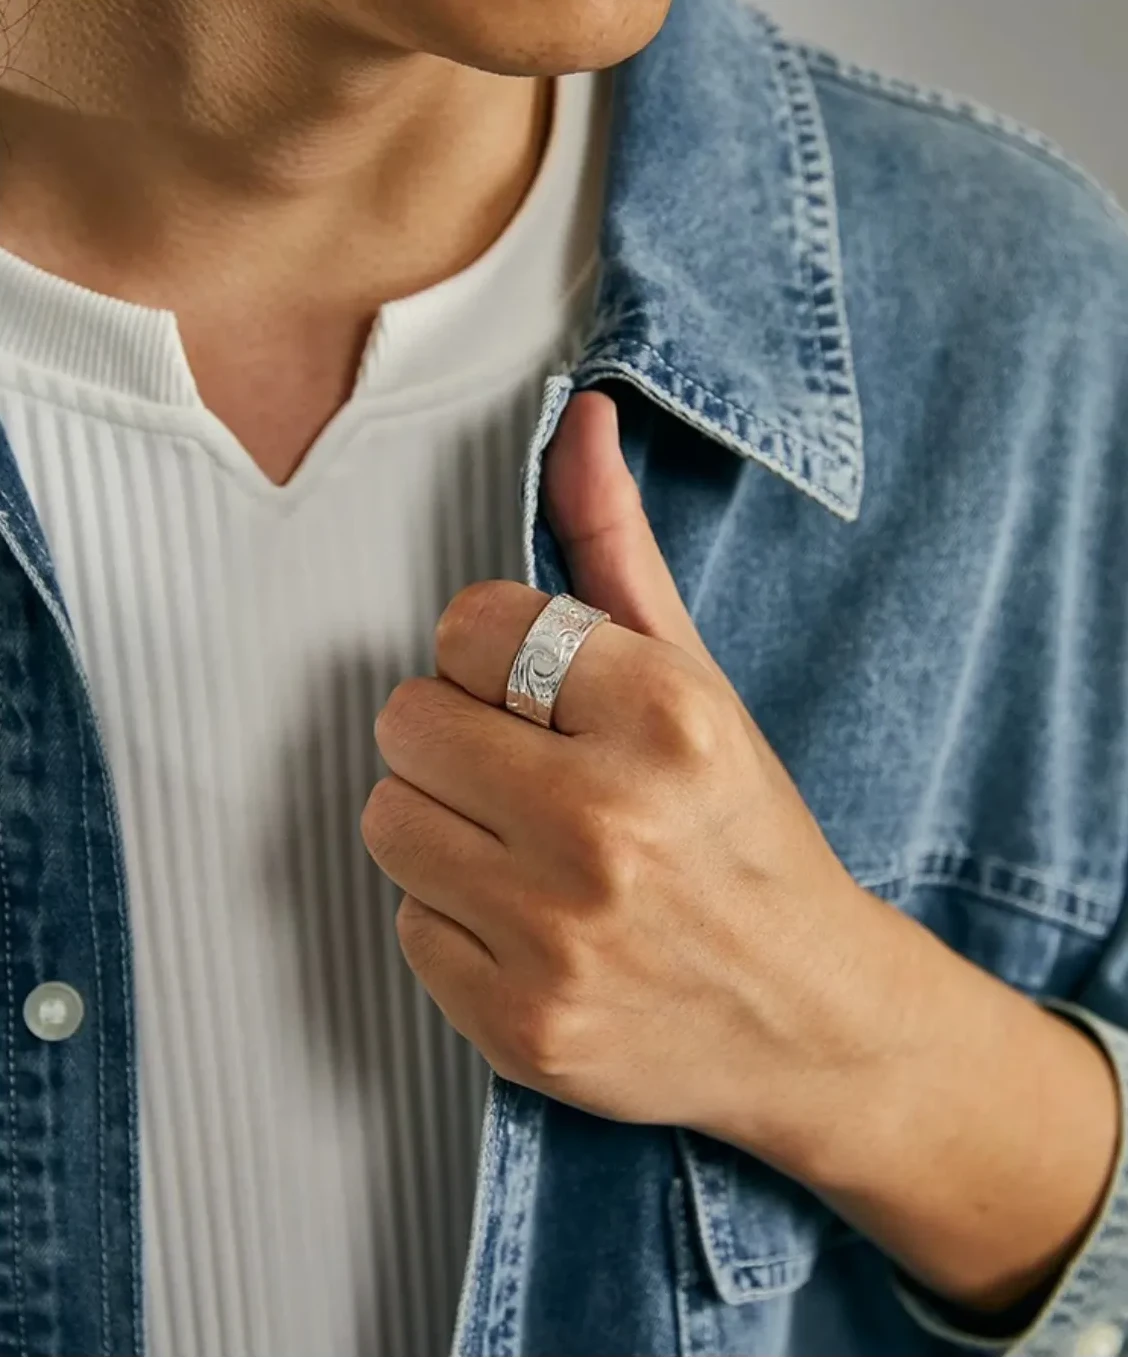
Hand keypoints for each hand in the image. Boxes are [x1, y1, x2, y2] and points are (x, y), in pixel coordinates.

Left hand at [360, 391, 917, 1173]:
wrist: (805, 1019)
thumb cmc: (745, 834)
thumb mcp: (701, 683)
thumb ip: (619, 550)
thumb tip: (580, 418)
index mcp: (664, 718)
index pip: (469, 627)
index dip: (492, 656)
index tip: (535, 693)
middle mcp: (608, 826)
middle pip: (405, 723)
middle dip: (453, 736)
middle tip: (522, 772)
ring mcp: (559, 938)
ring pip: (388, 823)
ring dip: (441, 825)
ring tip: (523, 847)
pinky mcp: (520, 1026)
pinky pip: (406, 927)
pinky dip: (453, 920)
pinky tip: (528, 924)